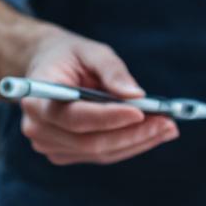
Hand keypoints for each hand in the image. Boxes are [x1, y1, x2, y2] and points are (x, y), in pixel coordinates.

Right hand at [19, 30, 177, 165]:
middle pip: (90, 142)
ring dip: (137, 142)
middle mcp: (38, 128)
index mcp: (37, 98)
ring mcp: (49, 145)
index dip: (109, 117)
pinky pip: (102, 155)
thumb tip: (136, 95)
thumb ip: (112, 70)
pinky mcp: (64, 154)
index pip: (75, 117)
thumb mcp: (91, 51)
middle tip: (167, 123)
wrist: (47, 69)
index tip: (141, 111)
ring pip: (100, 153)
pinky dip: (129, 145)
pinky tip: (152, 133)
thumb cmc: (69, 57)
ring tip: (167, 128)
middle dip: (132, 134)